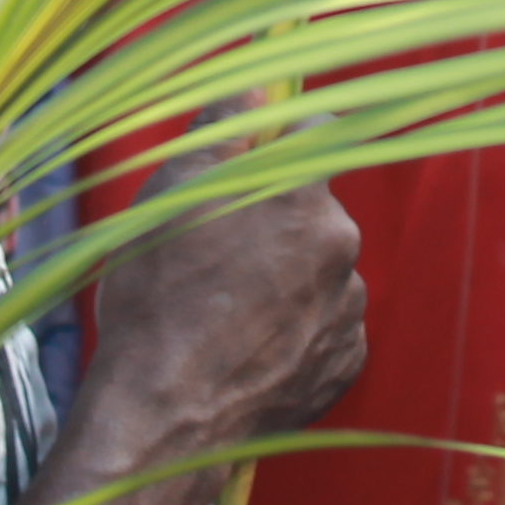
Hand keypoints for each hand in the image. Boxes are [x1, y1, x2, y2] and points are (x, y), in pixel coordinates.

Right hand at [82, 121, 369, 474]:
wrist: (164, 419)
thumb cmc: (157, 300)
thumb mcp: (168, 197)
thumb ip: (220, 131)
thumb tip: (253, 86)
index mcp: (304, 197)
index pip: (317, 135)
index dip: (282, 141)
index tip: (254, 161)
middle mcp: (342, 250)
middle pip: (314, 211)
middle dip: (276, 222)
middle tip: (217, 255)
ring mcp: (348, 313)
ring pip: (320, 272)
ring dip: (288, 279)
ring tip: (227, 313)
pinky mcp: (345, 366)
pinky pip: (324, 329)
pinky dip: (296, 331)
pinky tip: (248, 348)